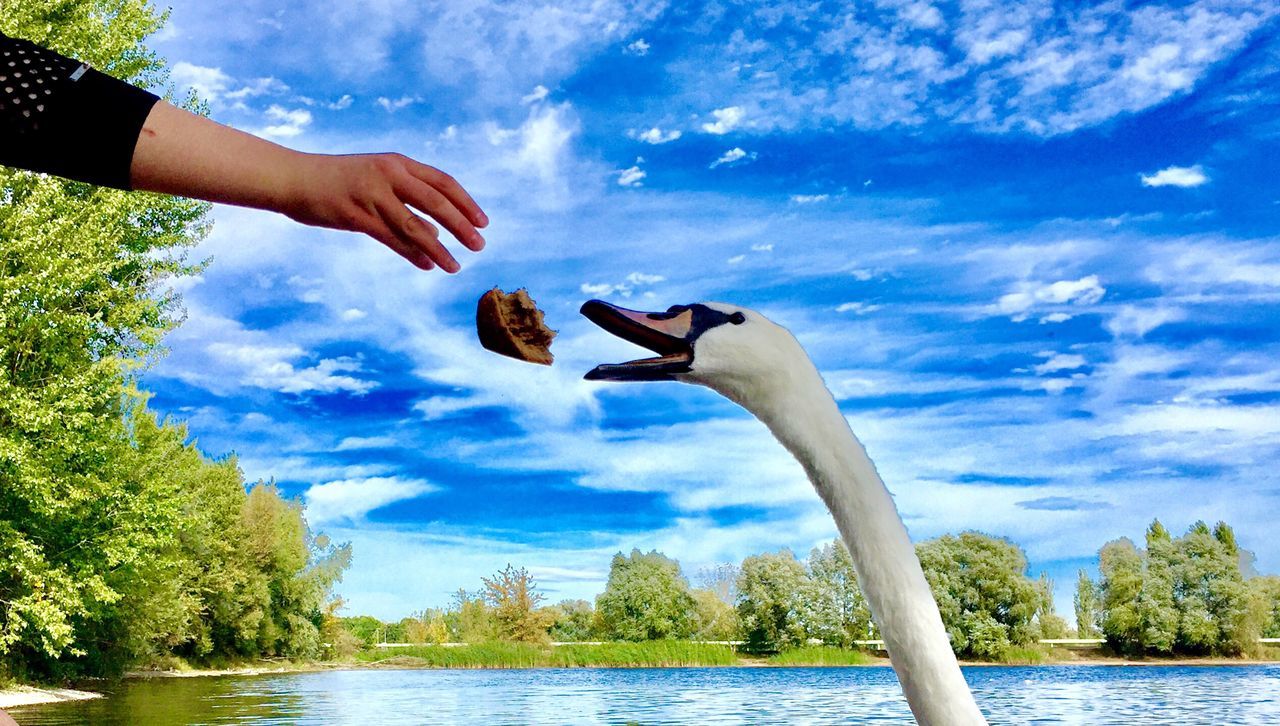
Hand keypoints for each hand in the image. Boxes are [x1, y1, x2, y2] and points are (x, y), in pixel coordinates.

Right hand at [280, 152, 488, 272]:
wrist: (294, 178)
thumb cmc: (339, 181)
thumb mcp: (378, 183)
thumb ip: (408, 202)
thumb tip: (437, 233)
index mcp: (397, 163)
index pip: (443, 182)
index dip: (466, 203)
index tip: (483, 222)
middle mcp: (389, 175)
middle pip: (436, 202)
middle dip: (462, 226)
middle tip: (480, 245)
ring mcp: (373, 195)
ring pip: (415, 225)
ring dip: (439, 248)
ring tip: (455, 266)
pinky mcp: (357, 215)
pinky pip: (392, 238)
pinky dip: (413, 253)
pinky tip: (428, 266)